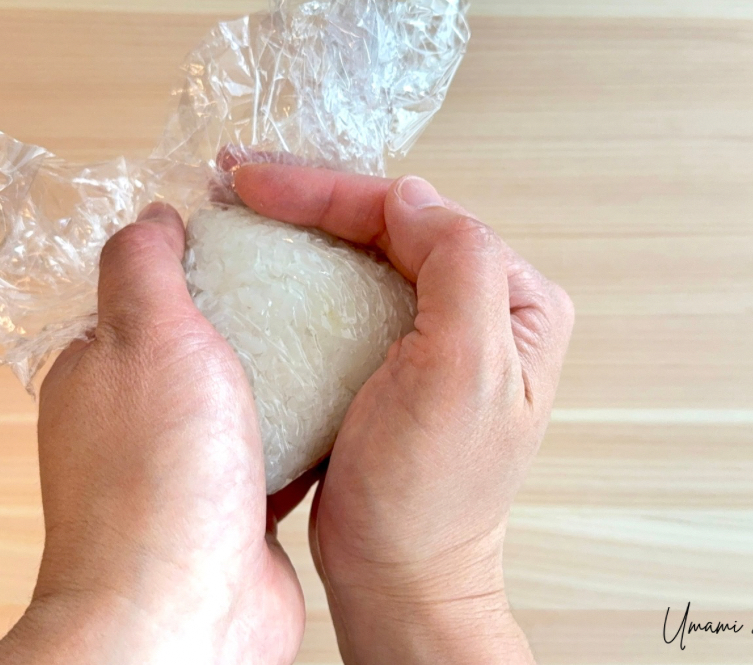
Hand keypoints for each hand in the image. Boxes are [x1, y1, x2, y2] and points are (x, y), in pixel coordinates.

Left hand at [0, 203, 305, 664]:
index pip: (151, 292)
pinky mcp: (240, 502)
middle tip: (316, 284)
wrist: (186, 607)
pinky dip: (310, 426)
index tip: (261, 238)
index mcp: (104, 370)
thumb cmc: (155, 478)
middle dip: (259, 314)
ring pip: (251, 395)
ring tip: (346, 334)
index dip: (205, 260)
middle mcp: (142, 417)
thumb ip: (143, 265)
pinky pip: (281, 446)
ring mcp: (192, 463)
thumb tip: (155, 215)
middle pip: (209, 342)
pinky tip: (351, 403)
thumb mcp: (145, 335)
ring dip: (291, 371)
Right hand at [235, 166, 573, 663]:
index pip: (417, 216)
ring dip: (300, 221)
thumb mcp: (464, 377)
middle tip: (237, 177)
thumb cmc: (432, 497)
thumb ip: (459, 269)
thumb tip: (410, 197)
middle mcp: (483, 307)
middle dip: (309, 195)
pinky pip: (346, 291)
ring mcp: (436, 330)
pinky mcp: (394, 356)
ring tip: (239, 203)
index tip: (258, 183)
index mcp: (515, 301)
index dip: (332, 190)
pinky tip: (261, 255)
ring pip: (362, 250)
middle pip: (387, 224)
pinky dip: (300, 267)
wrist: (399, 576)